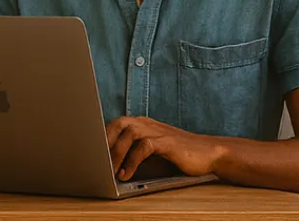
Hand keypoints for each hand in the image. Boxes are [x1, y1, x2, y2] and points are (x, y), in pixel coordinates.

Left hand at [107, 116, 221, 181]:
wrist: (207, 153)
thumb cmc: (178, 154)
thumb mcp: (152, 151)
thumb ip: (134, 152)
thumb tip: (111, 164)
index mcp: (141, 123)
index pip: (115, 124)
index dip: (101, 136)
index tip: (90, 152)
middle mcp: (146, 123)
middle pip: (118, 124)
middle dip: (105, 141)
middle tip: (96, 161)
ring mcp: (157, 131)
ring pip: (129, 133)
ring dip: (116, 152)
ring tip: (110, 171)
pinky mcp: (166, 142)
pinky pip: (144, 147)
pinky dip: (132, 161)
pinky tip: (127, 174)